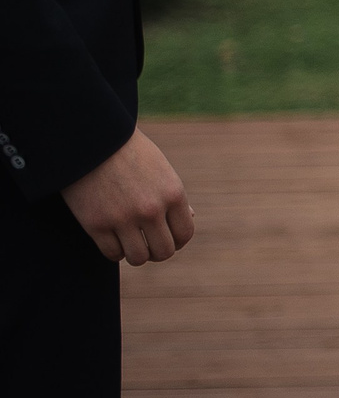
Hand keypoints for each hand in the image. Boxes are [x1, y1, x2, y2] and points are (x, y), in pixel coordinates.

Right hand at [61, 128, 193, 264]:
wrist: (91, 140)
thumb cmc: (128, 152)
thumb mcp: (160, 169)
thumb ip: (173, 196)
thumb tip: (189, 218)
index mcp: (173, 193)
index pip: (185, 233)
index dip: (177, 241)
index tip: (167, 239)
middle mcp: (151, 209)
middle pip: (164, 251)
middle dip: (157, 252)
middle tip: (148, 245)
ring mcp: (123, 219)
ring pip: (138, 258)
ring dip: (135, 255)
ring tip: (130, 245)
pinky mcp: (96, 224)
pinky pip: (112, 254)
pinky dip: (114, 252)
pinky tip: (112, 241)